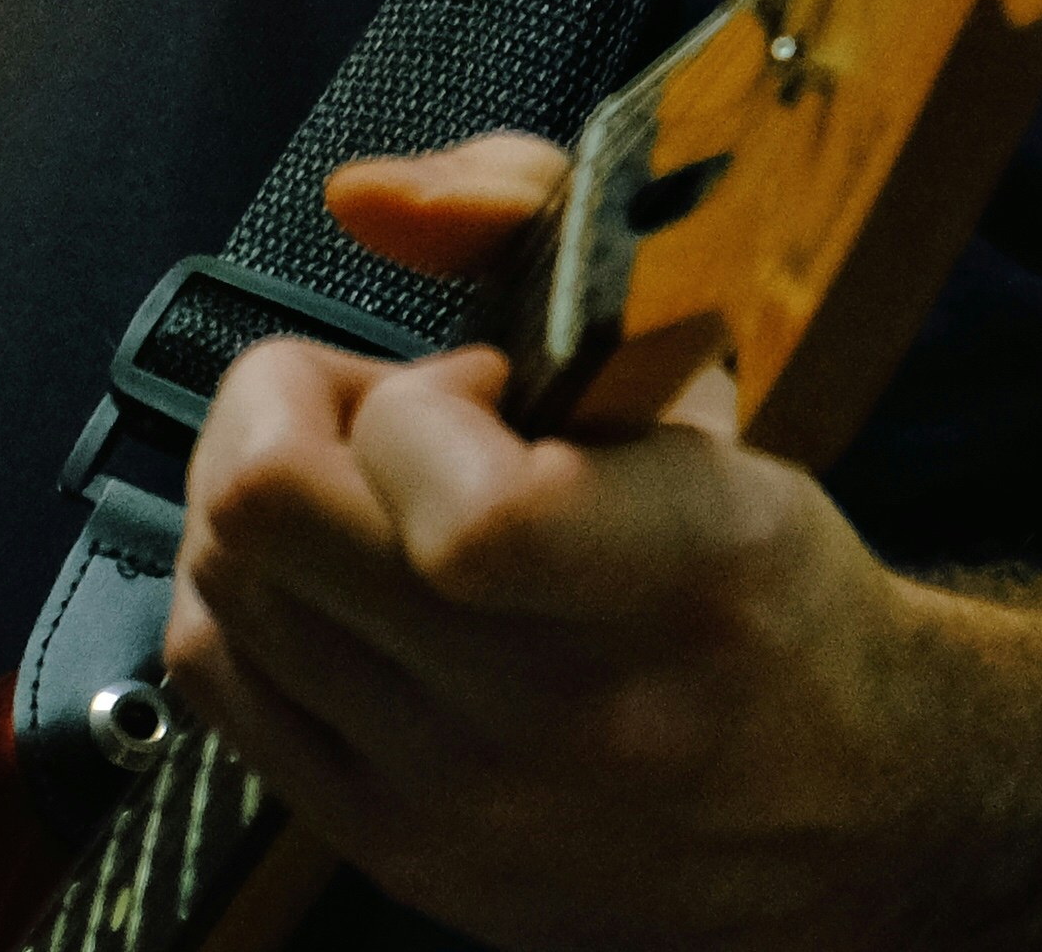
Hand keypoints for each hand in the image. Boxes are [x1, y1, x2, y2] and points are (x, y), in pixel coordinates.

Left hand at [153, 132, 995, 951]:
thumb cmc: (757, 572)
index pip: (468, 518)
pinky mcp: (388, 845)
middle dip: (299, 404)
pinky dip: (245, 591)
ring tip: (377, 497)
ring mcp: (462, 796)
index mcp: (685, 575)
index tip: (478, 383)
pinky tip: (336, 573)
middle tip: (386, 410)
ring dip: (273, 498)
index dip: (423, 404)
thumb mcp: (701, 366)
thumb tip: (370, 195)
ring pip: (223, 586)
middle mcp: (565, 709)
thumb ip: (535, 217)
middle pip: (276, 522)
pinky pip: (211, 671)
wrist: (829, 805)